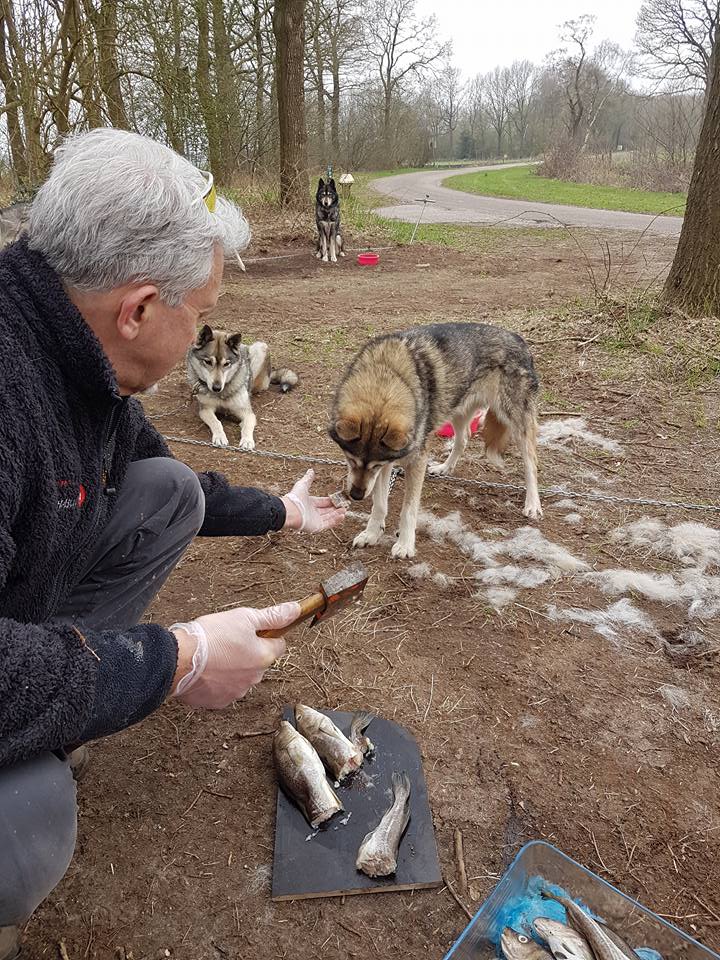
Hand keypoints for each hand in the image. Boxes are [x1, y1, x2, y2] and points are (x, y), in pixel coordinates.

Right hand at [170, 601, 299, 708]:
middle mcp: (254, 679)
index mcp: (263, 658)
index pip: (279, 645)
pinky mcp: (218, 702)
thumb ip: (272, 616)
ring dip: (232, 667)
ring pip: (241, 676)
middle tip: (227, 640)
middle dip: (247, 652)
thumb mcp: (244, 617)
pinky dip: (216, 680)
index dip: (266, 635)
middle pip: (258, 662)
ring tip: (214, 654)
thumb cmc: (210, 637)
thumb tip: (294, 610)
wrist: (178, 660)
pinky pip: (223, 689)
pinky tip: (205, 669)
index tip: (252, 631)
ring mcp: (236, 692)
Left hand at [281, 468, 345, 532]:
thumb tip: (311, 470)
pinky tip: (342, 516)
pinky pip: (328, 524)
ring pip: (329, 517)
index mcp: (310, 503)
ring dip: (338, 514)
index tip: (339, 498)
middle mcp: (312, 512)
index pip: (323, 502)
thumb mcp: (303, 485)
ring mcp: (315, 520)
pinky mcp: (317, 527)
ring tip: (345, 510)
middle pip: (327, 510)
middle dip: (336, 508)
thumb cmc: (295, 498)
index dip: (331, 500)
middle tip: (344, 505)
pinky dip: (336, 520)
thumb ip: (308, 479)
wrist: (291, 511)